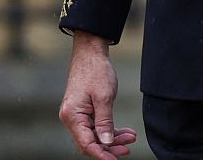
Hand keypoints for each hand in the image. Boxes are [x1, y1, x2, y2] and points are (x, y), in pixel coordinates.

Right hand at [60, 32, 138, 157]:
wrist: (90, 53)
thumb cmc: (95, 71)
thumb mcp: (104, 97)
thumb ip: (105, 122)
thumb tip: (106, 143)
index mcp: (72, 116)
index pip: (86, 144)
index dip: (101, 154)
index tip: (116, 159)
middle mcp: (72, 118)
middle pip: (90, 142)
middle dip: (109, 147)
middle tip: (128, 147)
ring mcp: (77, 115)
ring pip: (94, 136)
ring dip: (112, 139)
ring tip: (131, 137)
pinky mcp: (84, 111)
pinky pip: (96, 126)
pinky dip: (110, 130)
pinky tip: (124, 131)